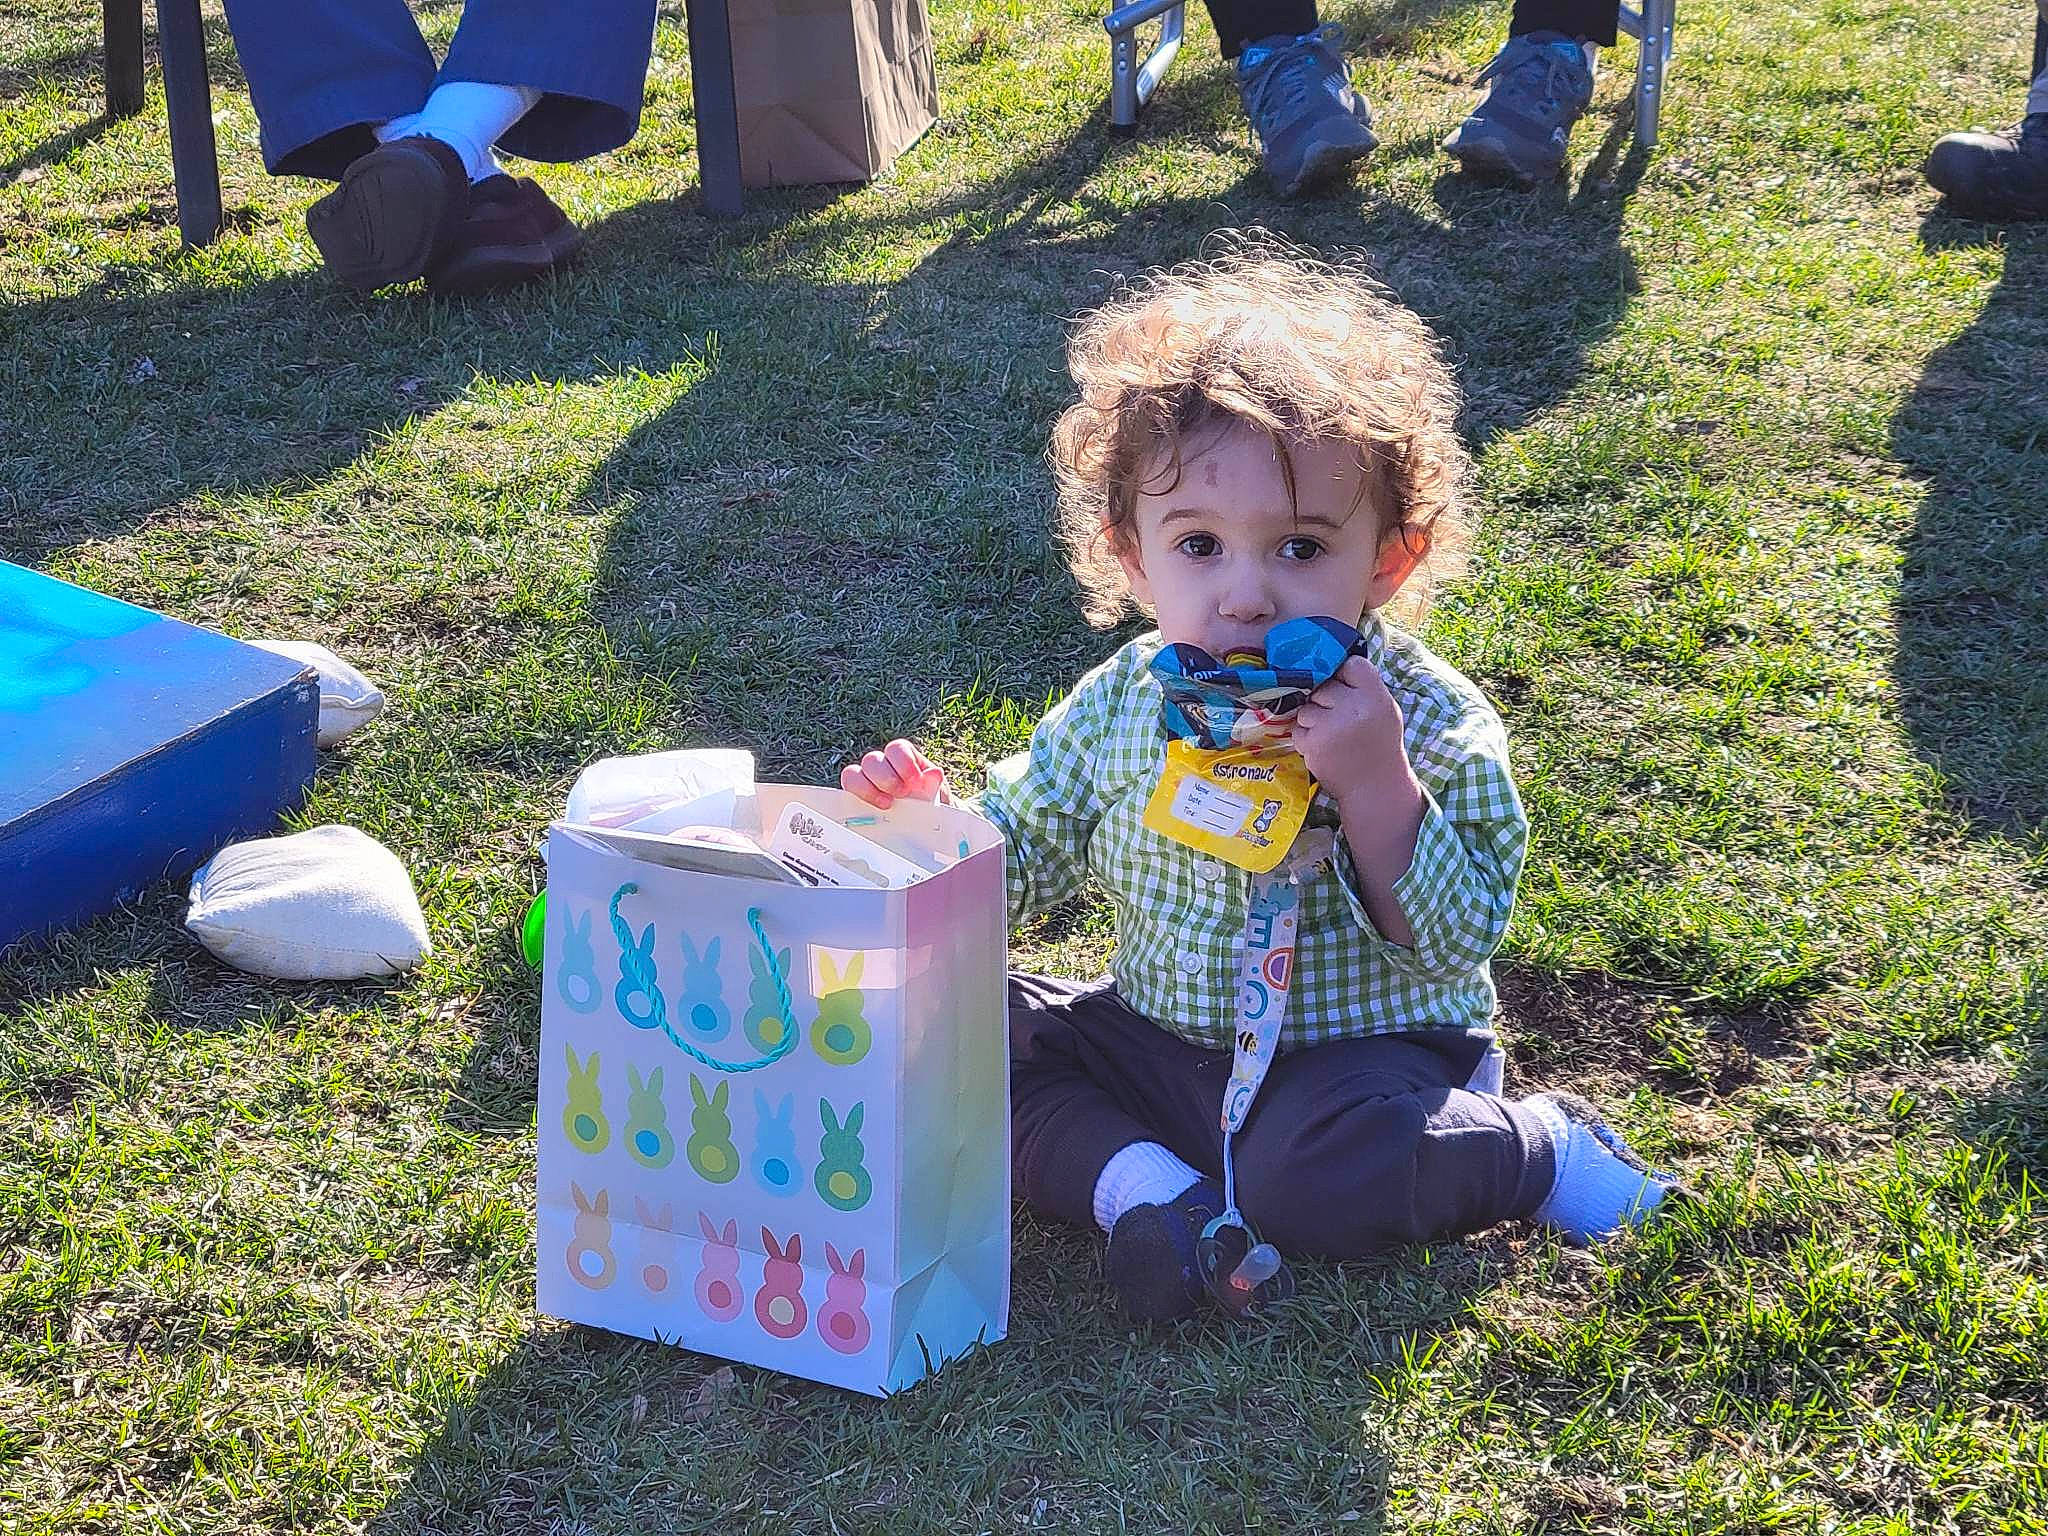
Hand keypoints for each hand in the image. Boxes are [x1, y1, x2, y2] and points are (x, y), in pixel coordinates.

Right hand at [840, 739, 953, 809]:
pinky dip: (856, 802)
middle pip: (872, 760)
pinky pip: (847, 795)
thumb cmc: (932, 806)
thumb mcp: (938, 796)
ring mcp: (867, 782)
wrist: (928, 825)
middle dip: (885, 778)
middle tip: (901, 795)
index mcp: (904, 758)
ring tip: (886, 806)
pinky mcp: (858, 799)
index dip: (903, 763)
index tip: (915, 781)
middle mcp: (883, 766)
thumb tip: (935, 773)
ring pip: (853, 774)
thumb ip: (935, 785)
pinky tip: (870, 814)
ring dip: (867, 790)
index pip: (897, 749)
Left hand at [1290, 656, 1414, 805]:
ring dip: (1314, 720)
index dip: (1344, 675)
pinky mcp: (1313, 742)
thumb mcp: (1384, 710)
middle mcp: (1353, 708)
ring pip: (1307, 708)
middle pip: (1324, 686)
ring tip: (1334, 736)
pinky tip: (1325, 747)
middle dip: (1327, 701)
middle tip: (1341, 720)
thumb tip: (1335, 664)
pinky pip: (1298, 728)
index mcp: (1375, 696)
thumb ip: (1363, 688)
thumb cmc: (1379, 745)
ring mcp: (1330, 725)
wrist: (1374, 786)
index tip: (1345, 688)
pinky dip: (1307, 737)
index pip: (1351, 664)